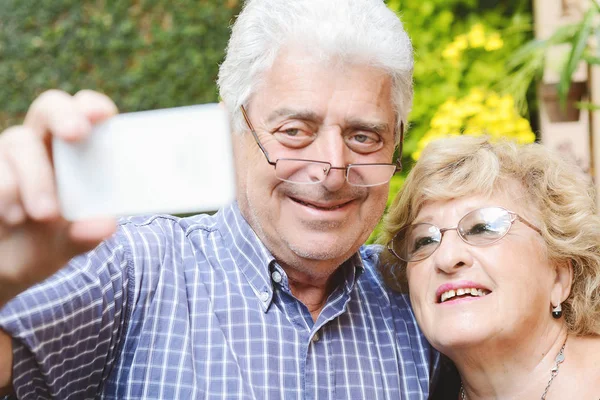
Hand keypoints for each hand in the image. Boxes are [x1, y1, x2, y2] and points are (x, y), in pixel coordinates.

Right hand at [0, 90, 118, 307]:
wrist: (6, 268)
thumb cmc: (47, 244)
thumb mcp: (70, 244)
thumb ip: (86, 235)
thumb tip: (105, 225)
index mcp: (74, 154)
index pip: (85, 114)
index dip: (92, 107)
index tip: (102, 115)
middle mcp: (40, 146)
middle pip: (49, 108)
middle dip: (64, 116)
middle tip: (76, 134)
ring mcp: (8, 156)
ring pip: (19, 142)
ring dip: (36, 176)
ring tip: (44, 215)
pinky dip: (6, 190)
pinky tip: (13, 217)